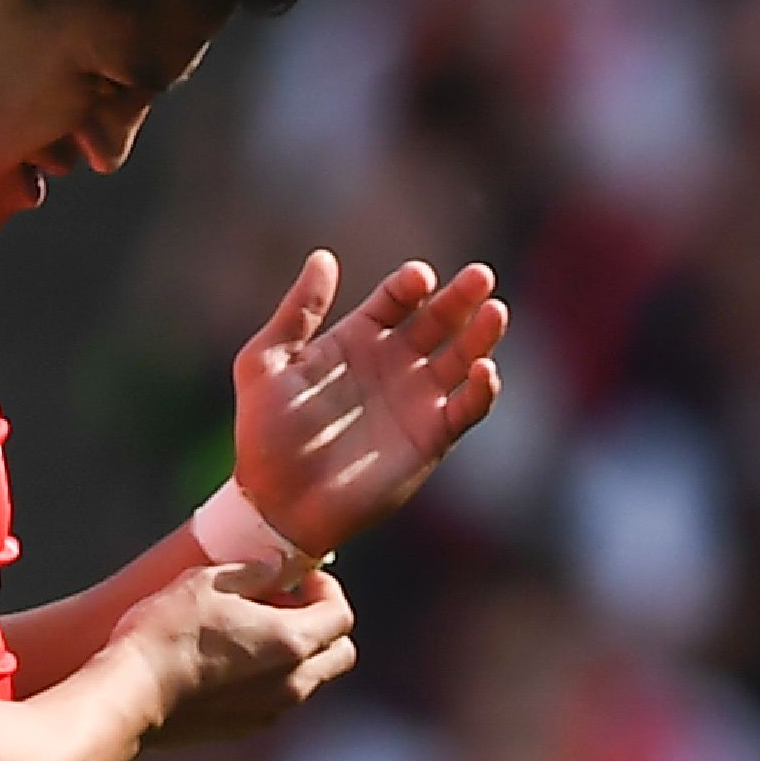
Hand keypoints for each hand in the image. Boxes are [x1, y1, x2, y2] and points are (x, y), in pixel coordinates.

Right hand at [136, 559, 361, 746]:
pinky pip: (278, 699)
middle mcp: (294, 682)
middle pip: (339, 653)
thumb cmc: (166, 634)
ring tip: (253, 631)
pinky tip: (233, 661)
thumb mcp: (209, 582)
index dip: (326, 589)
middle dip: (324, 625)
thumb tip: (275, 569)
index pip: (341, 614)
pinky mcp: (246, 727)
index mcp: (294, 641)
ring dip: (298, 653)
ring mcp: (271, 710)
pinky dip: (273, 678)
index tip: (302, 577)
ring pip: (310, 679)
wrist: (130, 697)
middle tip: (285, 603)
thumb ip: (254, 572)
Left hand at [228, 250, 507, 564]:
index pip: (396, 298)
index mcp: (357, 338)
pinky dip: (483, 389)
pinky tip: (484, 370)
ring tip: (495, 311)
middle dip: (460, 296)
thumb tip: (324, 257)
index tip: (419, 279)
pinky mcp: (432, 437)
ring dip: (482, 334)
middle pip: (438, 319)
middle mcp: (394, 363)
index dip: (411, 285)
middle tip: (480, 276)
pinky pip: (468, 407)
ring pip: (463, 357)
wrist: (279, 503)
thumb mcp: (266, 362)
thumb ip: (298, 312)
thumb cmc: (264, 433)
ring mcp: (416, 399)